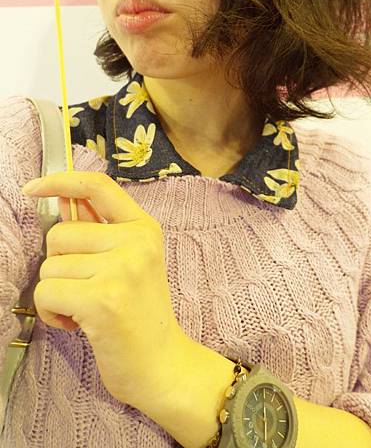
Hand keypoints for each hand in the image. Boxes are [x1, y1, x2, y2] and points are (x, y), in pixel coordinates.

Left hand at [22, 171, 186, 406]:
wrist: (162, 364)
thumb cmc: (140, 315)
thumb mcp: (131, 262)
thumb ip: (100, 230)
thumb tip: (62, 199)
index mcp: (143, 228)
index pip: (98, 186)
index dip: (61, 181)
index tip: (33, 187)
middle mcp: (135, 242)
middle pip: (60, 233)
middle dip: (60, 264)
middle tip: (86, 288)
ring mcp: (121, 269)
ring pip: (50, 265)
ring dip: (56, 292)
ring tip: (85, 309)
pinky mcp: (103, 299)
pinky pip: (47, 292)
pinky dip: (52, 312)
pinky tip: (78, 323)